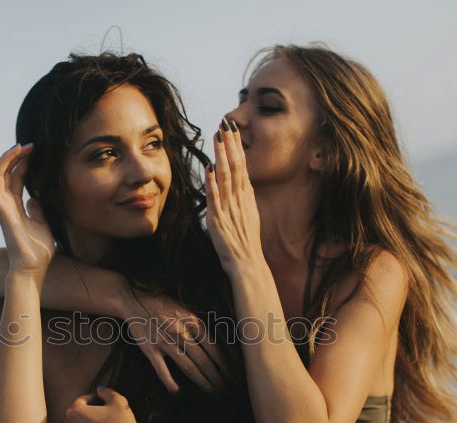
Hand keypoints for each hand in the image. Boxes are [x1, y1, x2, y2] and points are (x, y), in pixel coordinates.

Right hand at [0, 144, 54, 275]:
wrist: (33, 269)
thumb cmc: (37, 251)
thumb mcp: (43, 225)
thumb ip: (37, 211)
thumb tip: (34, 199)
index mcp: (17, 208)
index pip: (16, 179)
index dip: (23, 164)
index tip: (34, 151)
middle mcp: (7, 206)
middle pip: (6, 175)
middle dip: (15, 157)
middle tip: (28, 144)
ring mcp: (3, 209)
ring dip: (4, 161)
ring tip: (16, 147)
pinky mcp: (2, 214)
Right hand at [119, 290, 226, 394]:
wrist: (131, 298)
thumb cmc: (161, 303)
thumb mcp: (185, 309)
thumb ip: (199, 325)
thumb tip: (219, 343)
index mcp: (192, 321)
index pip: (214, 348)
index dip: (226, 364)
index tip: (234, 375)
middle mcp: (181, 332)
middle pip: (204, 361)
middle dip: (218, 378)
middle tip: (228, 391)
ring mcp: (165, 342)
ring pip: (189, 367)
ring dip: (203, 383)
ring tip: (214, 395)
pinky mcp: (149, 350)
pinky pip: (161, 370)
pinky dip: (170, 383)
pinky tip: (178, 394)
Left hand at [205, 120, 265, 275]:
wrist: (247, 263)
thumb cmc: (245, 242)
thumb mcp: (247, 215)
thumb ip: (241, 198)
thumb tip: (238, 182)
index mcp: (246, 197)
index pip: (242, 165)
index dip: (236, 146)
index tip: (232, 129)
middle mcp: (239, 200)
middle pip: (236, 166)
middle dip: (230, 144)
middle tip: (226, 123)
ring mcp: (229, 209)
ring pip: (226, 177)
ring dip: (221, 156)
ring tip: (218, 138)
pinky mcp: (218, 220)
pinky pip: (215, 198)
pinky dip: (212, 182)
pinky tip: (209, 167)